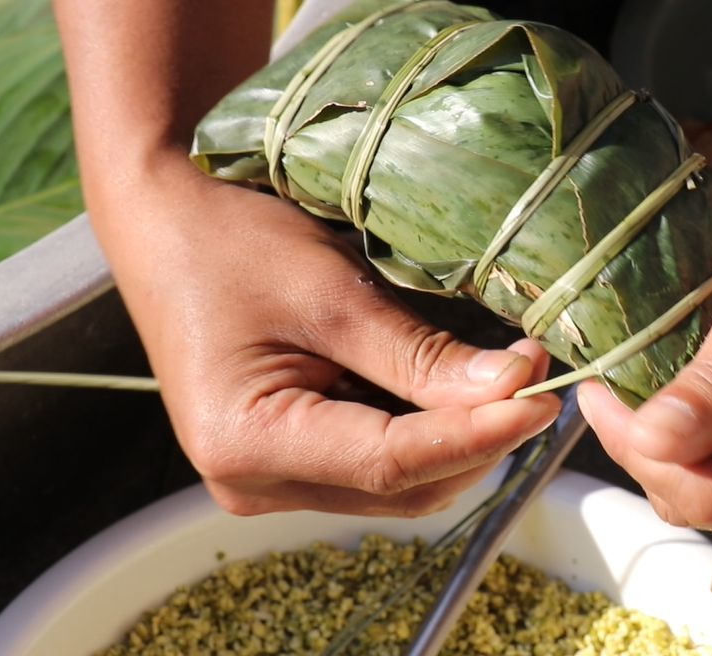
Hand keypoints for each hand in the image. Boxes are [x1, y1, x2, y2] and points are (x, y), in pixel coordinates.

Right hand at [104, 155, 558, 517]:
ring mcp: (267, 479)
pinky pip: (373, 465)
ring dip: (457, 439)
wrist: (166, 224)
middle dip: (477, 440)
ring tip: (507, 379)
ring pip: (396, 485)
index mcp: (248, 445)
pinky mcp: (283, 460)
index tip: (544, 400)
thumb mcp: (334, 295)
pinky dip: (424, 434)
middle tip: (535, 378)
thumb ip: (420, 355)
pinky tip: (455, 389)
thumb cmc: (233, 244)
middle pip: (400, 487)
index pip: (391, 463)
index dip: (478, 436)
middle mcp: (253, 483)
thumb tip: (512, 387)